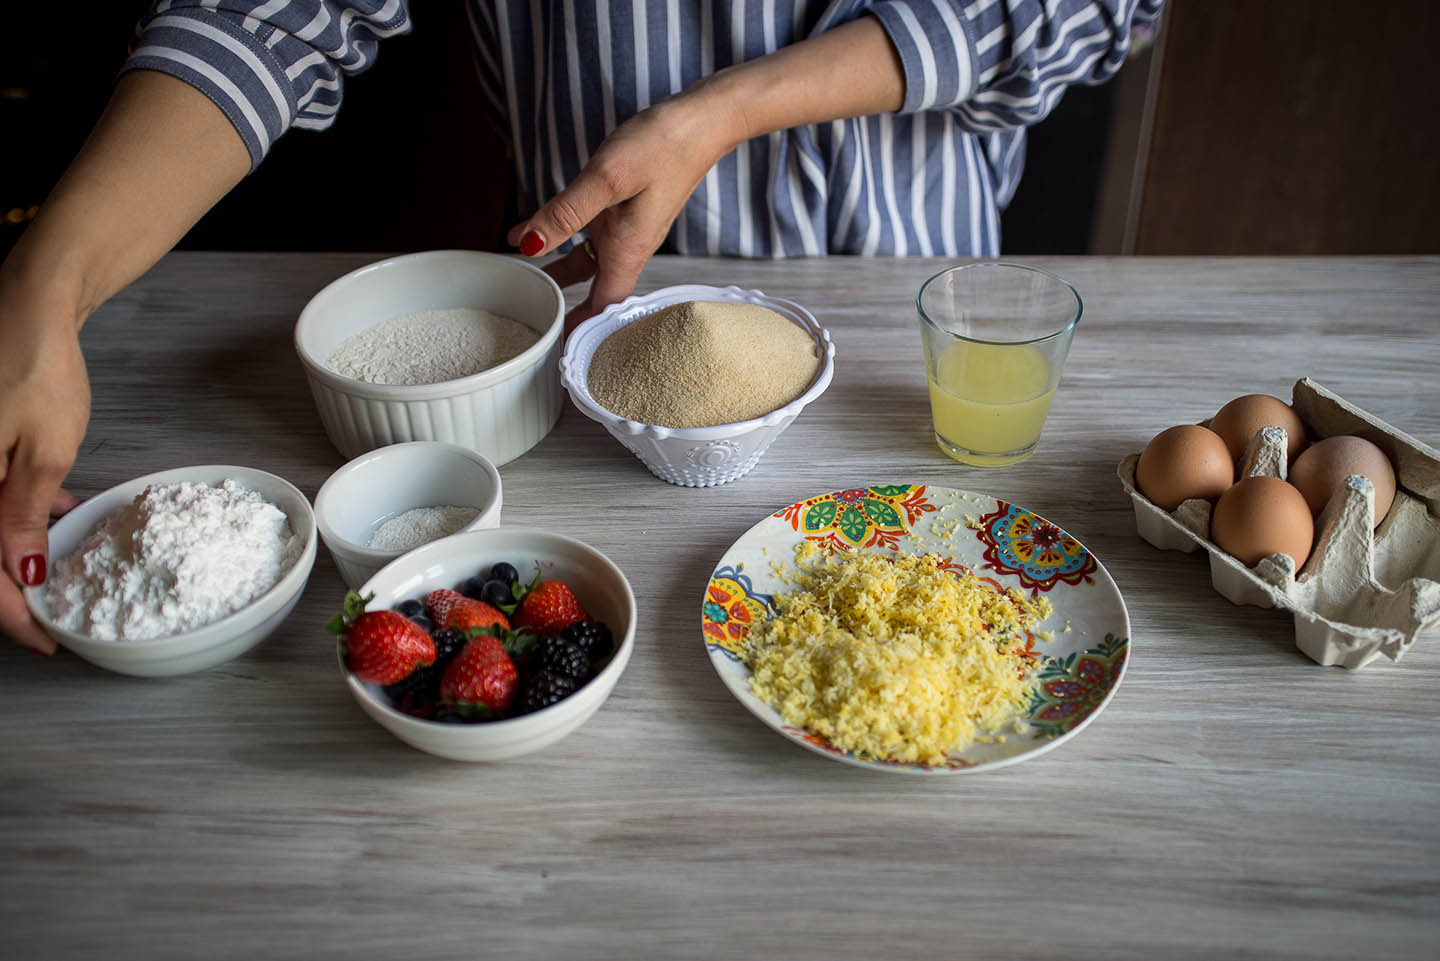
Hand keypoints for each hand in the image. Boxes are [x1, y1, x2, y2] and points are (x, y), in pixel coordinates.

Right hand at [0, 273, 91, 653]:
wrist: (29, 304)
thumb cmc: (35, 366)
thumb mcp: (44, 451)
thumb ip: (25, 515)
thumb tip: (19, 571)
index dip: (11, 615)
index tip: (45, 640)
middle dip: (7, 588)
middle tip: (45, 616)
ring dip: (11, 549)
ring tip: (52, 571)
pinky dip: (13, 511)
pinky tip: (51, 516)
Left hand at [506, 88, 742, 331]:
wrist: (701, 121)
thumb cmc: (663, 146)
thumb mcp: (606, 178)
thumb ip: (565, 213)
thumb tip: (528, 246)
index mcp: (628, 249)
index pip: (604, 308)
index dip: (583, 332)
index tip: (560, 353)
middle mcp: (628, 246)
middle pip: (595, 293)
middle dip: (569, 313)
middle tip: (540, 328)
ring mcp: (626, 228)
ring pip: (587, 264)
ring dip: (558, 276)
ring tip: (525, 285)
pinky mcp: (624, 209)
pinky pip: (588, 236)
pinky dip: (560, 240)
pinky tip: (533, 233)